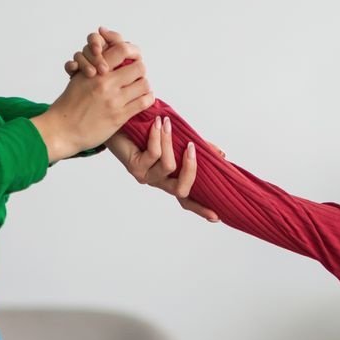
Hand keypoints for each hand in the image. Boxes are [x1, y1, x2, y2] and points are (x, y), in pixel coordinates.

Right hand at [33, 31, 152, 161]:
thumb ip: (96, 66)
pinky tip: (143, 99)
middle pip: (138, 67)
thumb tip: (113, 57)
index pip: (122, 49)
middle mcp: (105, 82)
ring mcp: (114, 99)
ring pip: (144, 84)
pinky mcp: (119, 116)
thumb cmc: (70, 104)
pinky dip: (147, 98)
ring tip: (139, 89)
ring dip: (144, 85)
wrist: (63, 128)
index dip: (133, 51)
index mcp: (95, 69)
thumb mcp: (80, 78)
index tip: (134, 57)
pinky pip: (144, 102)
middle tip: (137, 76)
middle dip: (140, 70)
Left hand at [107, 117, 221, 222]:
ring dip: (169, 142)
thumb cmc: (148, 134)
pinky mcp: (135, 168)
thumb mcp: (177, 140)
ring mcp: (147, 177)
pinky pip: (153, 154)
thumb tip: (220, 154)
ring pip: (168, 166)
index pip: (187, 200)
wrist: (119, 125)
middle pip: (181, 190)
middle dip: (191, 168)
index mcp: (170, 180)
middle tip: (192, 147)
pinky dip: (158, 137)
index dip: (200, 209)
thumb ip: (197, 149)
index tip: (215, 217)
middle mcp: (159, 182)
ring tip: (167, 122)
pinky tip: (157, 123)